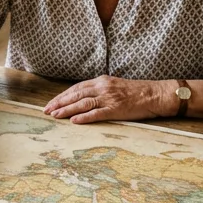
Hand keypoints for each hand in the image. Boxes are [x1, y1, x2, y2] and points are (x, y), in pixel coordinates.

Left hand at [43, 76, 175, 123]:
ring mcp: (109, 98)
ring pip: (82, 104)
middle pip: (75, 95)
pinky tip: (74, 121)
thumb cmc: (136, 92)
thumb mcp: (115, 85)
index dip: (62, 96)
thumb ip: (100, 90)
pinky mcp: (116, 109)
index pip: (76, 88)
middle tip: (46, 110)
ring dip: (67, 110)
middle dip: (59, 103)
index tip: (51, 103)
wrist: (156, 94)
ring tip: (55, 115)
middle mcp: (103, 87)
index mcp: (101, 81)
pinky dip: (84, 117)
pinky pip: (97, 113)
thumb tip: (85, 98)